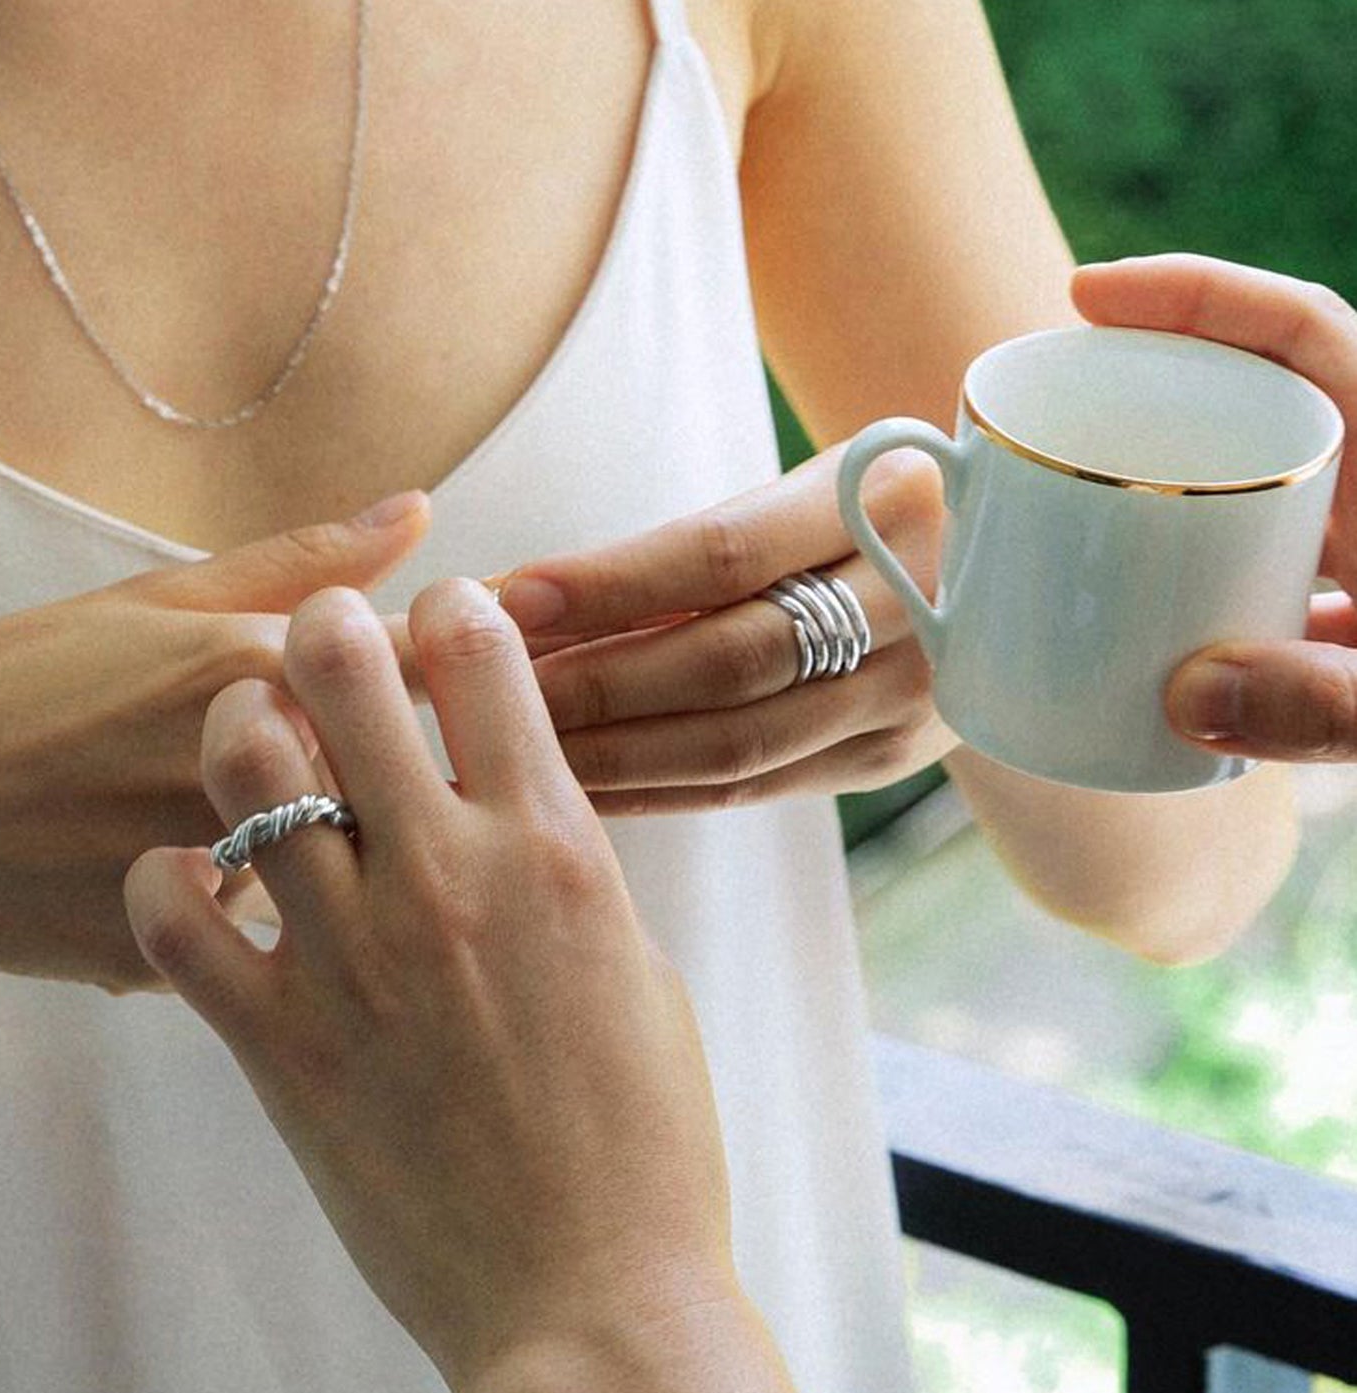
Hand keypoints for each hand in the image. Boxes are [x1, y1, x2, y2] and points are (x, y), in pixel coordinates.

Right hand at [0, 493, 428, 988]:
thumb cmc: (12, 689)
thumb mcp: (150, 603)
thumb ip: (299, 564)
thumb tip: (422, 514)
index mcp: (254, 669)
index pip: (424, 668)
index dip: (455, 681)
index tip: (470, 687)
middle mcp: (257, 776)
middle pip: (403, 786)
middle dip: (403, 786)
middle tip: (353, 782)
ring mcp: (220, 882)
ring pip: (340, 877)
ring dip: (337, 864)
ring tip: (227, 846)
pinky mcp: (190, 962)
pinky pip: (273, 946)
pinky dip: (264, 923)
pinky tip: (209, 904)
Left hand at [124, 578, 739, 1392]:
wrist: (588, 1300)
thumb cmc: (642, 1148)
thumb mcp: (636, 973)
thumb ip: (565, 867)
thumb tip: (512, 801)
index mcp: (556, 850)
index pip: (479, 647)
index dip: (449, 616)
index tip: (435, 636)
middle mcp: (447, 877)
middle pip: (342, 667)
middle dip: (324, 635)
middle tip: (320, 662)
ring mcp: (352, 958)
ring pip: (241, 764)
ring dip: (240, 740)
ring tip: (255, 772)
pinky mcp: (276, 1044)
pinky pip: (168, 913)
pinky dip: (169, 884)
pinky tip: (204, 895)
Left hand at [493, 448, 956, 810]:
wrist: (1019, 584)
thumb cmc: (863, 519)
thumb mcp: (810, 490)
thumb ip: (698, 545)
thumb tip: (519, 601)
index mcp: (891, 503)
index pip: (727, 553)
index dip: (612, 581)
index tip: (508, 597)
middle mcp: (915, 607)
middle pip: (728, 659)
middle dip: (596, 680)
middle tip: (483, 696)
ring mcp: (907, 700)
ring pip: (735, 741)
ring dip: (610, 750)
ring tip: (508, 750)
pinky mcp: (884, 762)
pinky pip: (748, 789)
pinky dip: (653, 792)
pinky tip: (572, 790)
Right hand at [1075, 253, 1356, 762]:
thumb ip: (1323, 703)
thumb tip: (1185, 696)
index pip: (1306, 331)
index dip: (1198, 295)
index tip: (1090, 297)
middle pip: (1271, 405)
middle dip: (1164, 402)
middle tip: (1064, 425)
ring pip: (1275, 500)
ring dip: (1187, 509)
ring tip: (1092, 537)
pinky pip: (1290, 583)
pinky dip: (1229, 600)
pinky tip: (1180, 651)